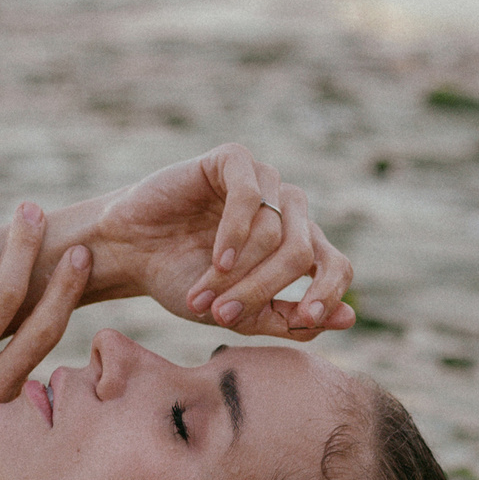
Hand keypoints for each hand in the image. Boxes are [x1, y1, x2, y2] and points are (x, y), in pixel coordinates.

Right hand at [88, 143, 355, 338]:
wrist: (129, 252)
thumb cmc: (183, 280)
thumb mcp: (240, 314)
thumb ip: (290, 318)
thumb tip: (349, 317)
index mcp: (298, 245)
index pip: (338, 265)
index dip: (329, 293)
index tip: (306, 318)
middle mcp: (288, 210)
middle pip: (302, 252)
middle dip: (261, 289)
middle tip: (221, 316)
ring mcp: (264, 182)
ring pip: (275, 231)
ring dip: (237, 272)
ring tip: (201, 296)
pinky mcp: (234, 161)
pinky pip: (251, 196)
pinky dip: (235, 234)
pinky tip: (216, 258)